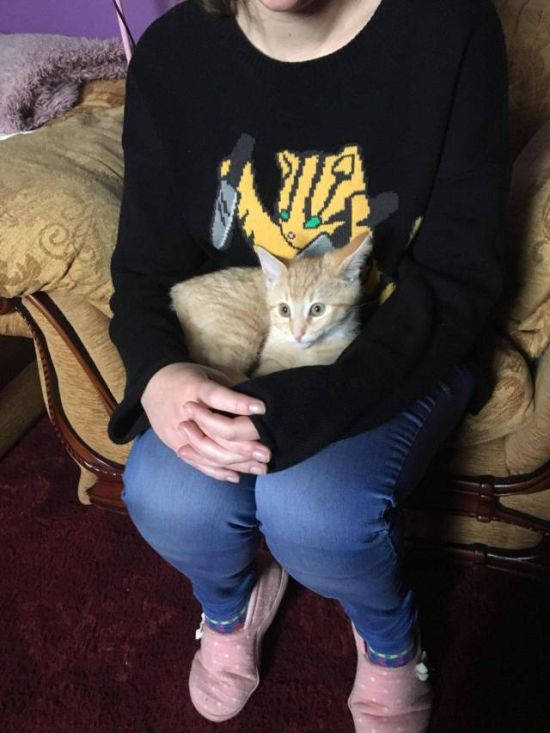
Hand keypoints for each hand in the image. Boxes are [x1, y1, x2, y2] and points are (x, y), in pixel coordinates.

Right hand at [140, 362, 269, 481]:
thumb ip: (231, 386)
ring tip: (260, 467)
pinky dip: (218, 472)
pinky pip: (198, 463)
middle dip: (243, 445)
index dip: (238, 403)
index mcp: (194, 388)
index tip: (262, 409)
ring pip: (209, 453)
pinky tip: (237, 476)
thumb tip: (261, 399)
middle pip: (215, 433)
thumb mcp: (209, 373)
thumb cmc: (189, 377)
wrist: (152, 386)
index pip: (217, 396)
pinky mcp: (175, 446)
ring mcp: (178, 432)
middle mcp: (184, 412)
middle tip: (268, 451)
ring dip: (237, 463)